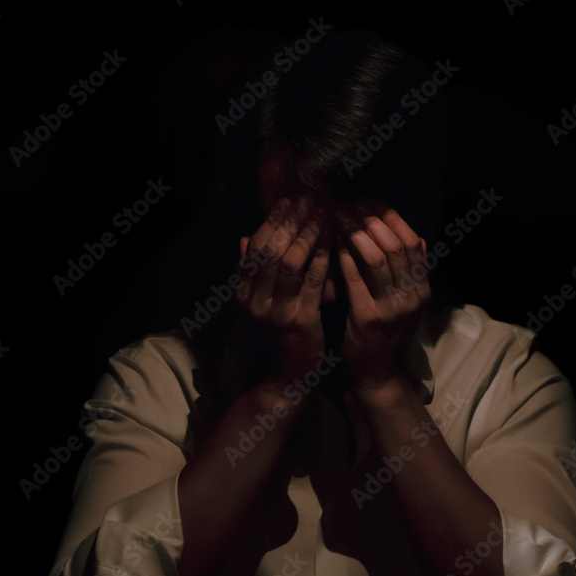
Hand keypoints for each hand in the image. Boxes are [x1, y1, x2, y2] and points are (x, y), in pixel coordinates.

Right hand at [234, 196, 330, 379]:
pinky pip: (313, 280)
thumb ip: (252, 273)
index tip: (289, 201)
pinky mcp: (300, 320)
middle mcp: (254, 301)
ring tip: (322, 213)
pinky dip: (323, 255)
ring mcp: (276, 312)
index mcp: (242, 294)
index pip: (255, 247)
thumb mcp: (258, 303)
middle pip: (271, 250)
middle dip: (291, 221)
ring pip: (291, 261)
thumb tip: (246, 238)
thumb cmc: (277, 334)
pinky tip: (333, 239)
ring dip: (308, 233)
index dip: (273, 221)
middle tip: (308, 200)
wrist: (287, 375)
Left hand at [334, 202, 430, 386]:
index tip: (369, 201)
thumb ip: (411, 271)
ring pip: (377, 258)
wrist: (376, 371)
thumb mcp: (405, 300)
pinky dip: (344, 258)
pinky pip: (356, 280)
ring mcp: (393, 309)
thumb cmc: (385, 330)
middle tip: (348, 204)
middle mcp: (413, 296)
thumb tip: (417, 237)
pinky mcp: (369, 319)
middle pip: (395, 245)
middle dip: (370, 220)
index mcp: (422, 287)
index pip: (411, 240)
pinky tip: (332, 243)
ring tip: (337, 217)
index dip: (391, 217)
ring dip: (356, 233)